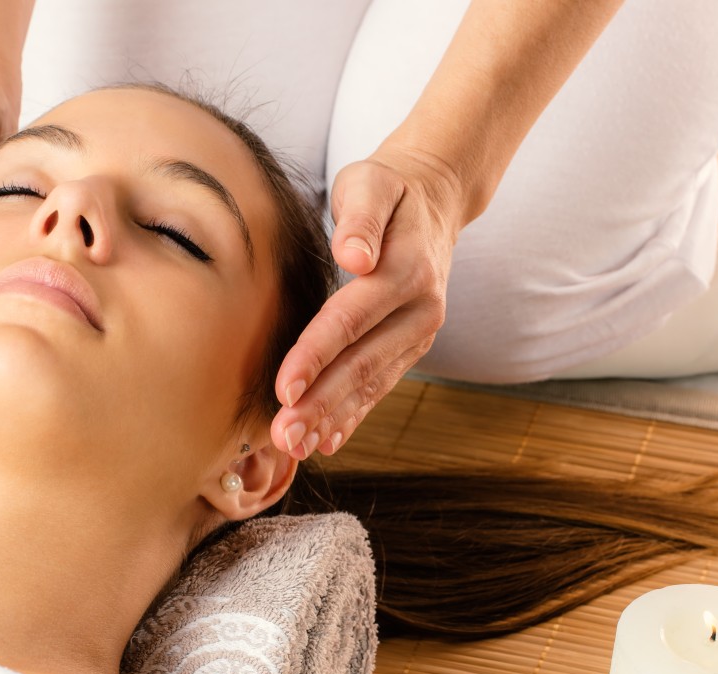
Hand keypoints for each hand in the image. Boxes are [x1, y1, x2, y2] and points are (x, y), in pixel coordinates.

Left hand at [271, 149, 462, 458]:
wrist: (434, 200)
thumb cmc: (389, 189)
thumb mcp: (372, 183)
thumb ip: (360, 218)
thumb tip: (354, 257)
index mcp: (407, 270)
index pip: (351, 320)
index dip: (316, 355)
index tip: (284, 387)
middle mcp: (420, 310)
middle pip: (361, 363)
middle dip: (320, 404)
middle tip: (283, 436)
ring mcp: (419, 333)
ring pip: (371, 383)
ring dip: (333, 419)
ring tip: (296, 446)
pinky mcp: (411, 347)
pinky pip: (380, 386)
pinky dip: (353, 415)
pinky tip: (327, 440)